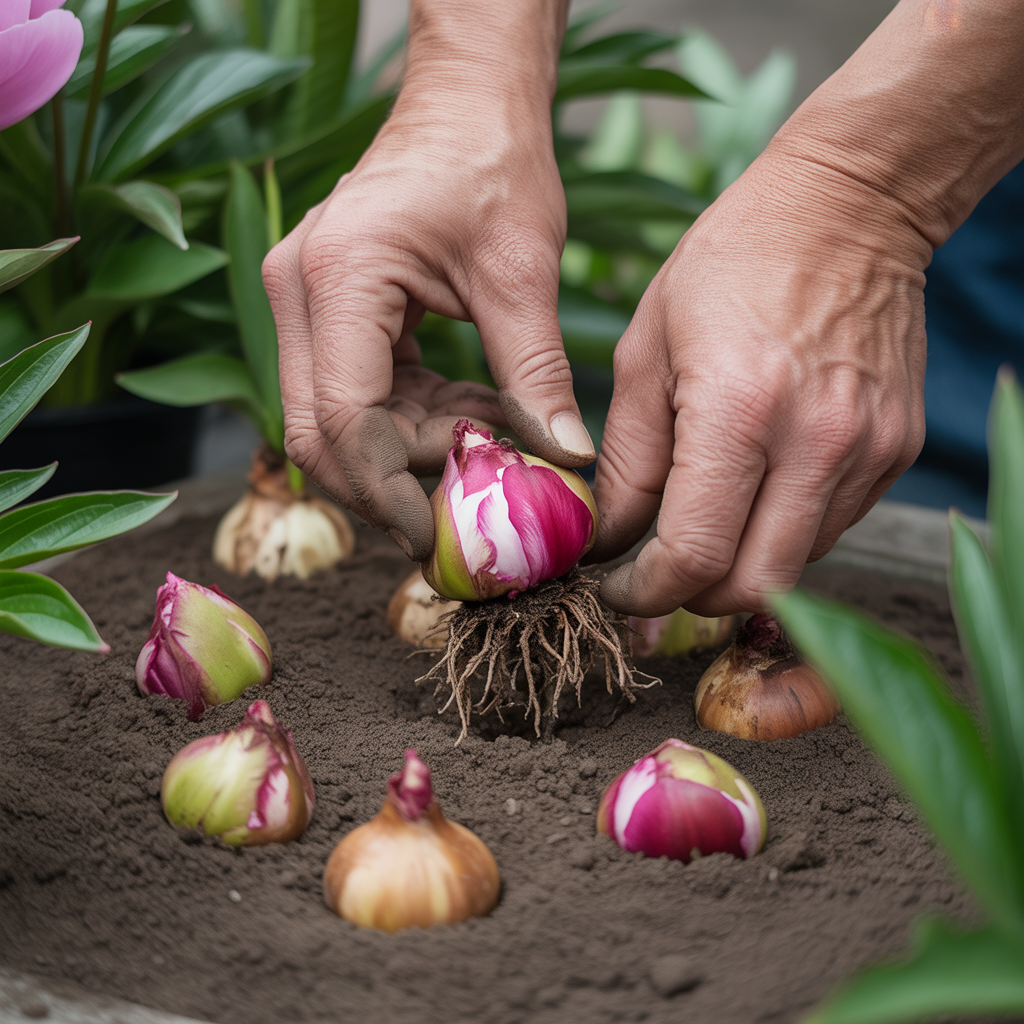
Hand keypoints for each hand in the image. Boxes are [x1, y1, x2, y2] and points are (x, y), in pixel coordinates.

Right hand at [262, 3, 588, 561]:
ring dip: (414, 450)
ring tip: (492, 443)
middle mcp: (298, 293)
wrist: (467, 103)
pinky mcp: (329, 314)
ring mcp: (305, 304)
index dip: (390, 492)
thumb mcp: (522, 271)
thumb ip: (535, 373)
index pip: (342, 421)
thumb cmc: (492, 161)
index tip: (443, 535)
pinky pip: (360, 393)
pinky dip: (416, 417)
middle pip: (323, 434)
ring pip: (339, 423)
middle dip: (395, 483)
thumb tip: (564, 459)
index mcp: (338, 278)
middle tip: (470, 506)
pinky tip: (474, 411)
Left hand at [591, 149, 929, 617]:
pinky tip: (754, 491)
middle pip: (754, 588)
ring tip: (702, 524)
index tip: (617, 587)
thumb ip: (625, 461)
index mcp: (739, 409)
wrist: (847, 207)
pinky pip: (831, 529)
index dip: (644, 592)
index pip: (693, 555)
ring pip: (795, 568)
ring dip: (739, 567)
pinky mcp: (898, 451)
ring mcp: (868, 450)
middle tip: (655, 576)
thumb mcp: (646, 353)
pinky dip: (781, 533)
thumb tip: (607, 539)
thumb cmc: (729, 266)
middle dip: (692, 599)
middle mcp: (817, 442)